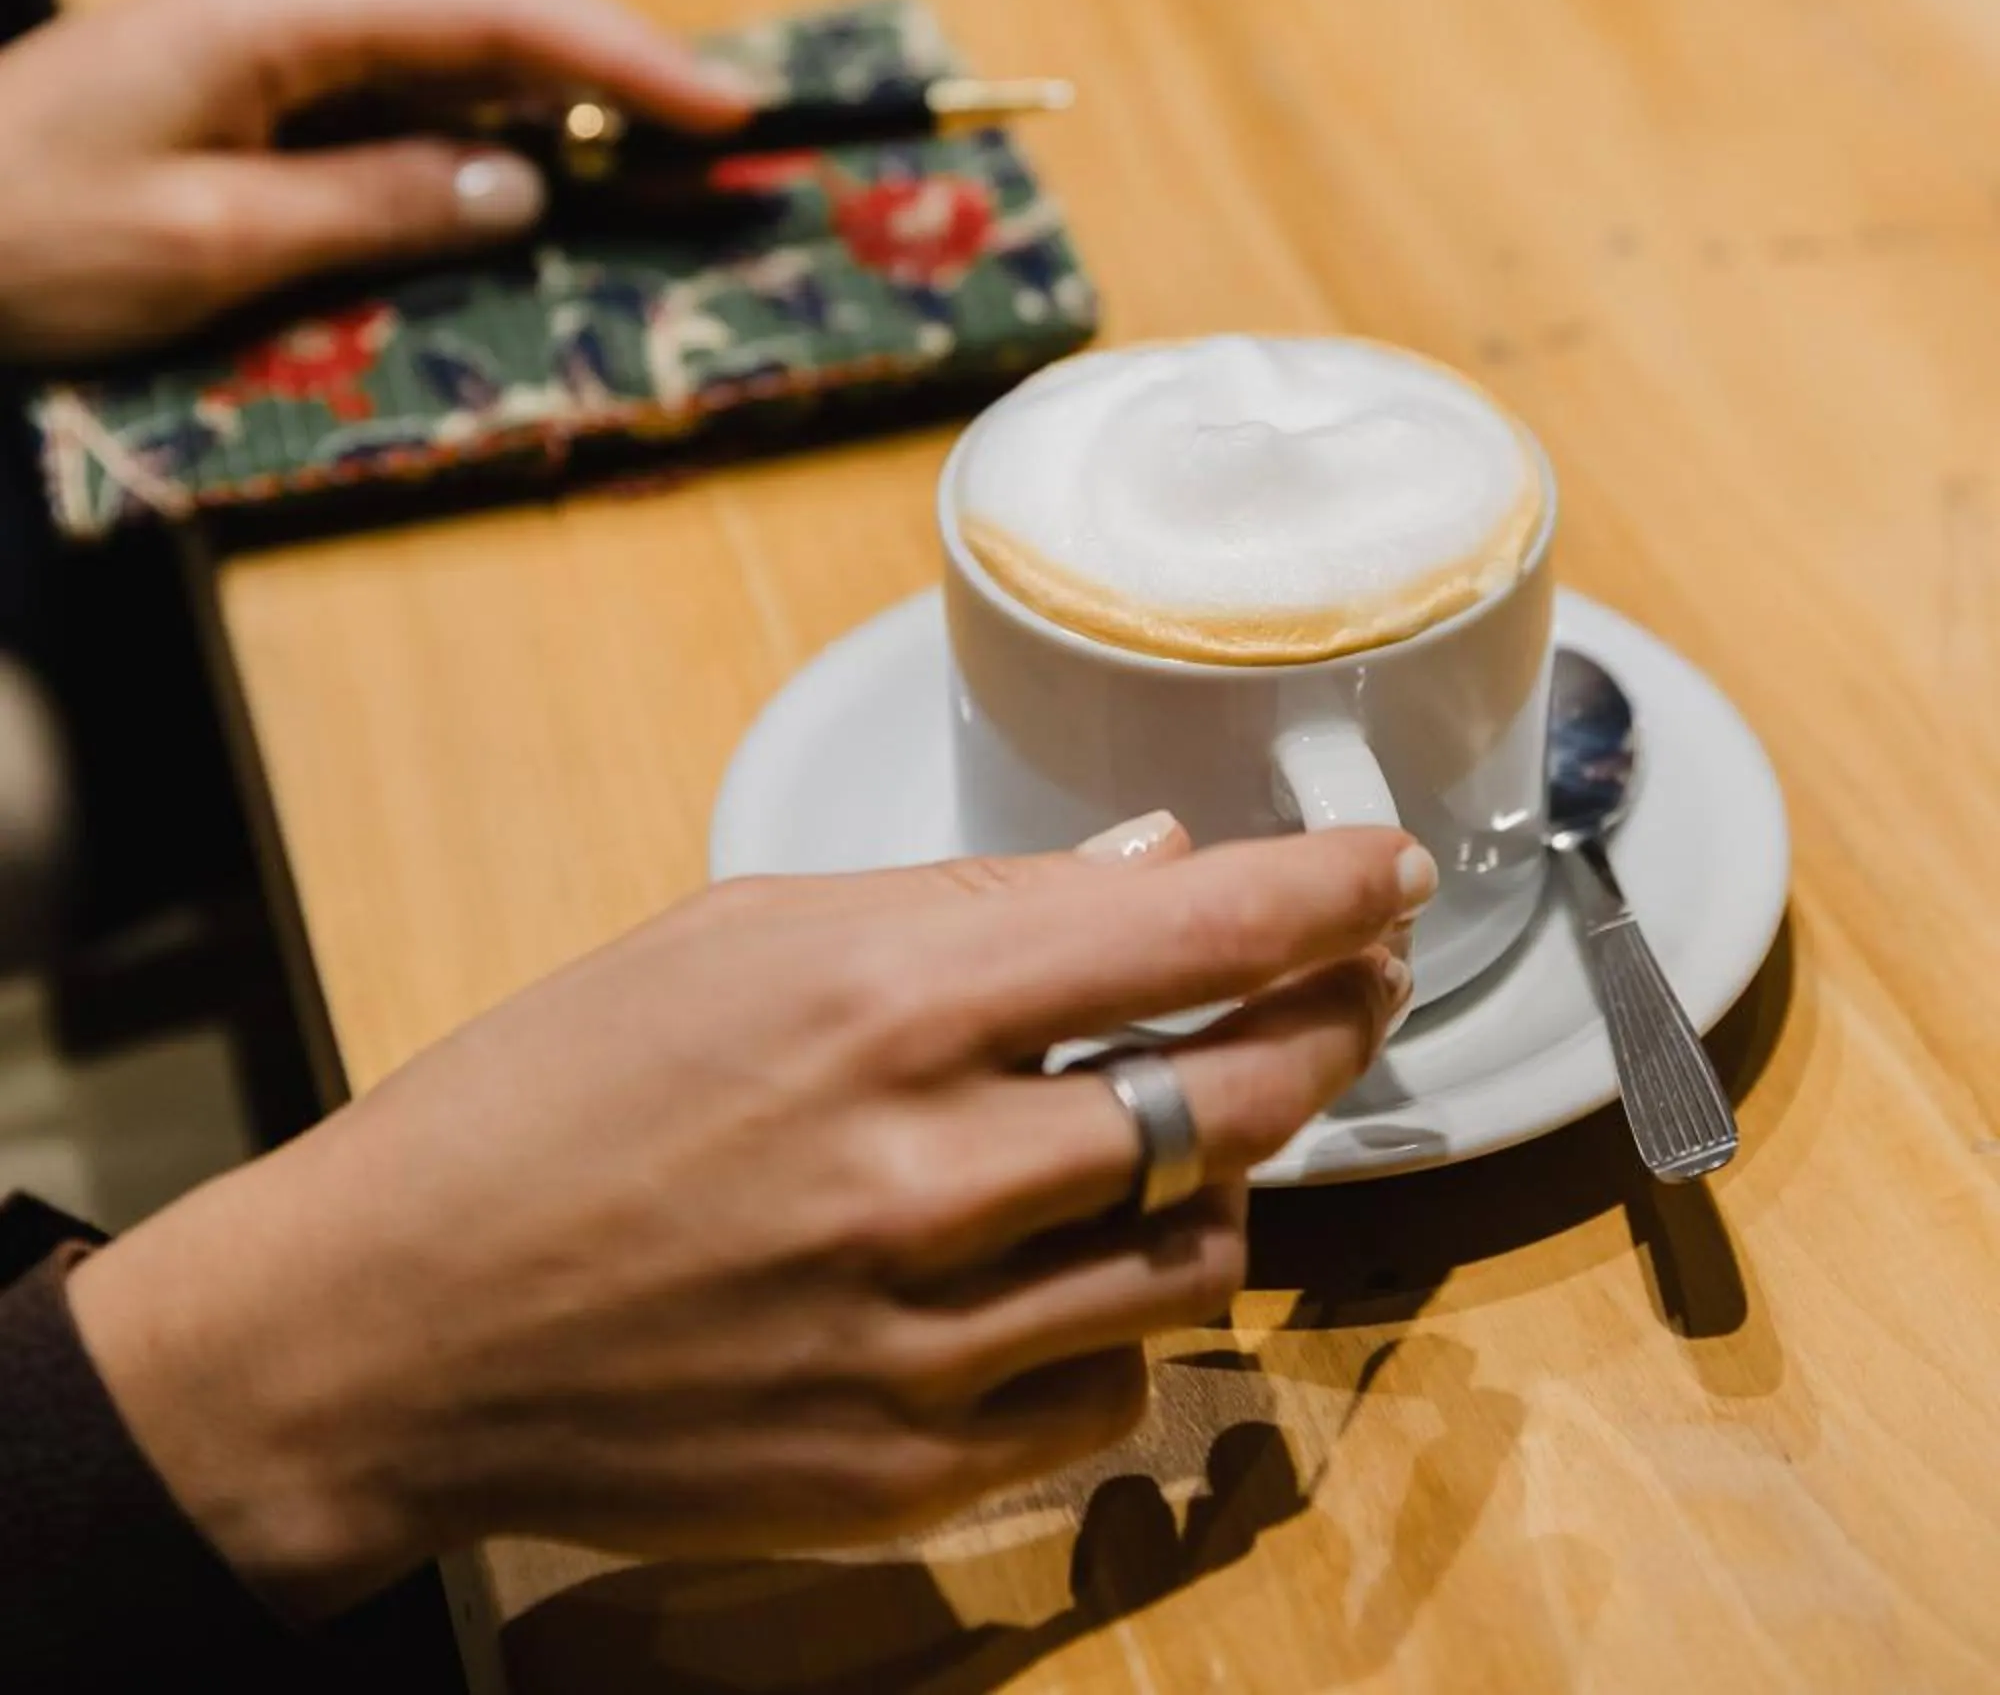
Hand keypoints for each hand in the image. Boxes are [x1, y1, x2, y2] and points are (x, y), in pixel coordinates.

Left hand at [0, 0, 757, 364]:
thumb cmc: (24, 231)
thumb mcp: (208, 242)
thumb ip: (375, 205)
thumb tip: (522, 187)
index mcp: (282, 9)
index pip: (496, 4)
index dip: (624, 49)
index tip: (721, 106)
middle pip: (496, 2)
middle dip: (620, 60)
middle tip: (719, 134)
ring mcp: (277, 33)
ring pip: (462, 39)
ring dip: (565, 88)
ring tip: (661, 148)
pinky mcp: (262, 78)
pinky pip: (407, 81)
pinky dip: (492, 115)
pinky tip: (542, 158)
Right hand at [71, 820, 1429, 1609]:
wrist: (393, 1331)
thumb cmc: (549, 1094)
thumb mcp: (736, 935)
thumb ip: (960, 908)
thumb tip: (1150, 871)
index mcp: (878, 1004)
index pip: (1185, 932)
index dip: (1322, 893)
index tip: (1390, 868)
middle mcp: (927, 1175)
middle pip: (1237, 1099)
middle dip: (1330, 1023)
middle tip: (1351, 982)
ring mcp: (924, 1345)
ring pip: (1200, 1257)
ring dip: (1227, 1178)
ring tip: (1186, 1122)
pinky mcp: (906, 1475)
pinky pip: (1111, 1397)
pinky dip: (1122, 1323)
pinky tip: (1069, 1270)